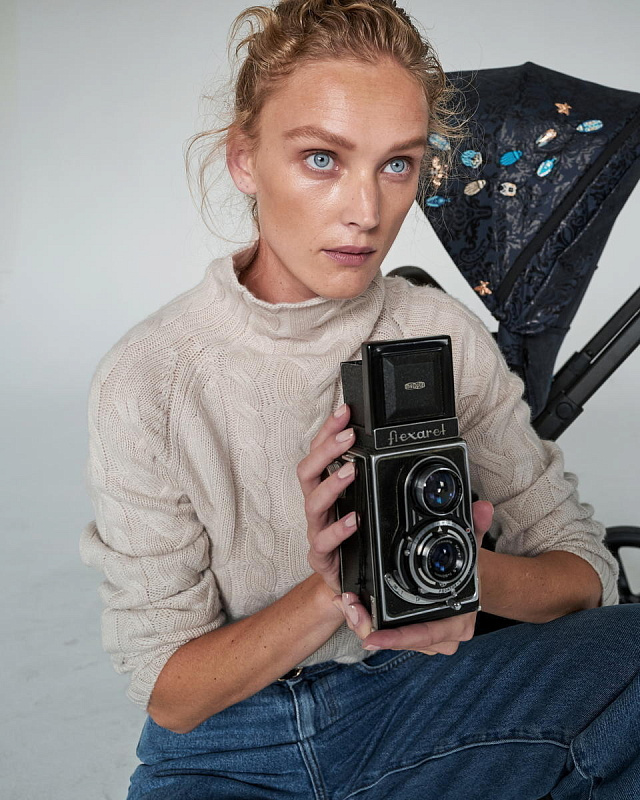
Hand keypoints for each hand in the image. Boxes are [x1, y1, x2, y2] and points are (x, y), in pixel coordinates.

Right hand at [297, 404, 357, 593]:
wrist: (343, 582)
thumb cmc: (348, 538)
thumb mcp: (356, 504)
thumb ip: (360, 478)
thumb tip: (372, 445)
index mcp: (322, 490)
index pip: (318, 453)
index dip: (327, 430)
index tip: (344, 411)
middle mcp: (316, 507)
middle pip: (307, 472)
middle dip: (325, 451)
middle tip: (347, 436)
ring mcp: (316, 530)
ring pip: (313, 504)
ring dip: (332, 485)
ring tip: (352, 471)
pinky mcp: (321, 556)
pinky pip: (324, 542)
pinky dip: (339, 531)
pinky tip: (354, 520)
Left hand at [336, 501, 493, 655]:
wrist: (472, 584)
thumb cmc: (468, 571)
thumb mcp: (471, 549)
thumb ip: (475, 528)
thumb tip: (482, 509)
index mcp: (456, 622)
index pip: (423, 636)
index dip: (395, 638)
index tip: (372, 637)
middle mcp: (442, 636)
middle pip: (399, 641)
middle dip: (368, 626)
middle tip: (349, 604)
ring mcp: (427, 639)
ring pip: (389, 639)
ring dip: (364, 623)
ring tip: (346, 601)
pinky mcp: (414, 634)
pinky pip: (388, 634)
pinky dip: (367, 621)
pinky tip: (350, 605)